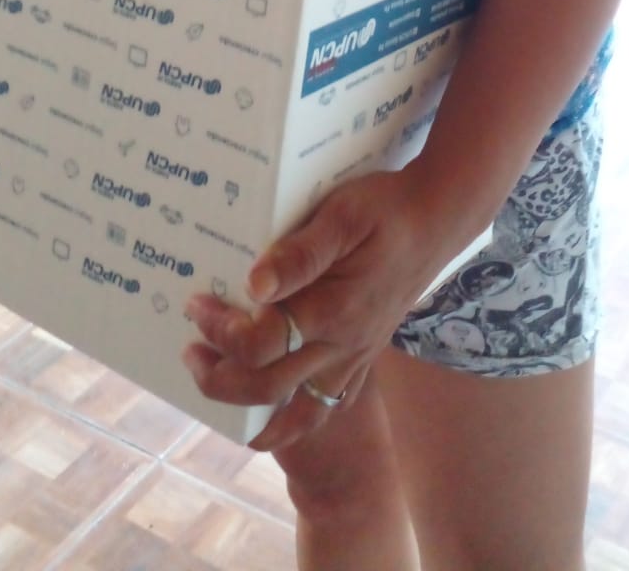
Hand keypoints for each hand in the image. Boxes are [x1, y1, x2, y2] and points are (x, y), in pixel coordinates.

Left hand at [183, 166, 442, 450]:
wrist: (438, 219)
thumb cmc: (386, 208)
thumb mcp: (344, 214)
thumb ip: (301, 252)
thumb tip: (255, 283)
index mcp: (334, 310)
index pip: (262, 342)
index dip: (220, 329)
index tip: (197, 303)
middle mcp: (343, 346)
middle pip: (268, 388)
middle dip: (218, 377)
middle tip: (190, 349)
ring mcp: (354, 358)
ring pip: (297, 414)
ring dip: (249, 410)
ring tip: (215, 381)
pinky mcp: (361, 358)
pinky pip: (323, 409)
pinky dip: (289, 420)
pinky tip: (264, 408)